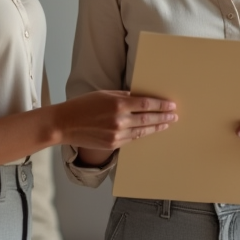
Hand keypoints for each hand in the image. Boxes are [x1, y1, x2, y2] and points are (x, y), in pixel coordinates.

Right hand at [56, 90, 174, 150]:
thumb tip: (140, 97)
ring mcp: (117, 134)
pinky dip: (143, 134)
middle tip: (174, 115)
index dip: (161, 105)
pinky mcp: (113, 144)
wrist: (65, 124)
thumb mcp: (104, 94)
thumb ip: (123, 96)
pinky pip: (132, 139)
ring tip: (167, 124)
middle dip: (163, 117)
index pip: (147, 104)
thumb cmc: (83, 105)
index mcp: (118, 104)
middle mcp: (120, 120)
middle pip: (148, 118)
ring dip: (156, 127)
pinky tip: (150, 131)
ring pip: (143, 131)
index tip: (171, 105)